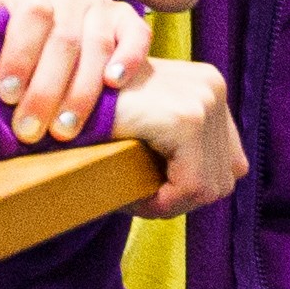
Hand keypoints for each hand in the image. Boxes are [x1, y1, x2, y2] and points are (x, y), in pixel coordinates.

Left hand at [0, 0, 152, 144]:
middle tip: (31, 129)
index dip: (19, 55)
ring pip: (97, 45)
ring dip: (81, 91)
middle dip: (46, 89)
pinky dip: (128, 58)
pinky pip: (136, 34)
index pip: (30, 14)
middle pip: (63, 37)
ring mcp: (98, 3)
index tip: (7, 96)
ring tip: (65, 130)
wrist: (35, 46)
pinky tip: (114, 84)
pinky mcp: (126, 18)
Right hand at [107, 57, 246, 217]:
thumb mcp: (152, 127)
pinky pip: (191, 188)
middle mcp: (213, 86)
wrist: (53, 104)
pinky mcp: (185, 120)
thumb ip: (193, 145)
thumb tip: (236, 174)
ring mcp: (202, 100)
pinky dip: (162, 204)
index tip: (151, 185)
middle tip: (137, 195)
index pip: (230, 163)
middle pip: (224, 178)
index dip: (191, 185)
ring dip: (169, 203)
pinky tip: (131, 194)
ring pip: (210, 188)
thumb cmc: (95, 123)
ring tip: (132, 193)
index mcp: (210, 85)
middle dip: (181, 198)